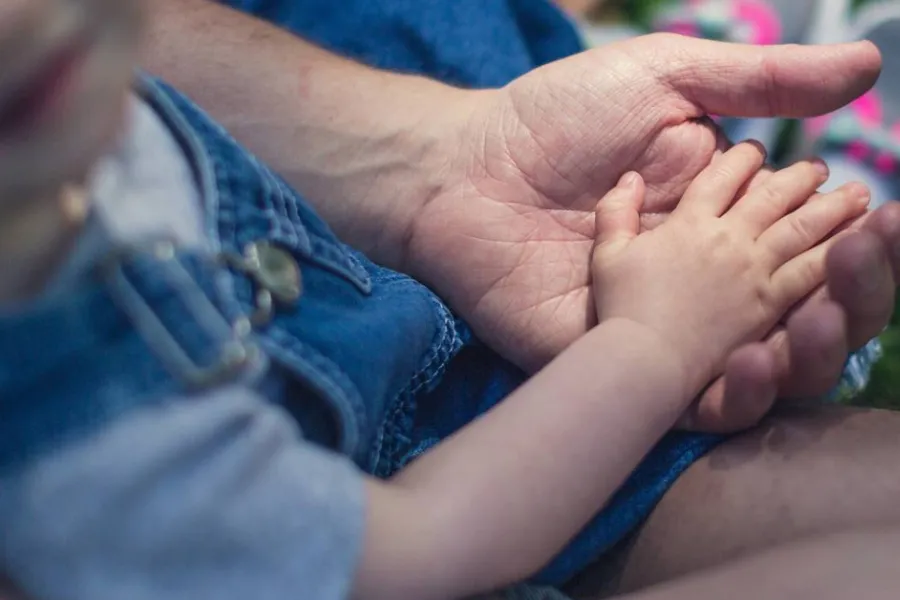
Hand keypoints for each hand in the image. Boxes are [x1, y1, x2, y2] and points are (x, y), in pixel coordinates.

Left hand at [404, 34, 892, 428]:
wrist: (466, 169)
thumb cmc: (558, 119)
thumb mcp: (666, 81)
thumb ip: (760, 82)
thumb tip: (868, 68)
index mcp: (722, 221)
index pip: (813, 246)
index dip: (857, 242)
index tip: (881, 220)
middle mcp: (702, 282)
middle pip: (800, 314)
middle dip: (848, 298)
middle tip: (855, 261)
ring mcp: (661, 329)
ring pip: (758, 370)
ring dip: (806, 354)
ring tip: (820, 319)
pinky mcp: (615, 367)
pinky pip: (685, 402)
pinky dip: (732, 394)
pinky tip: (755, 360)